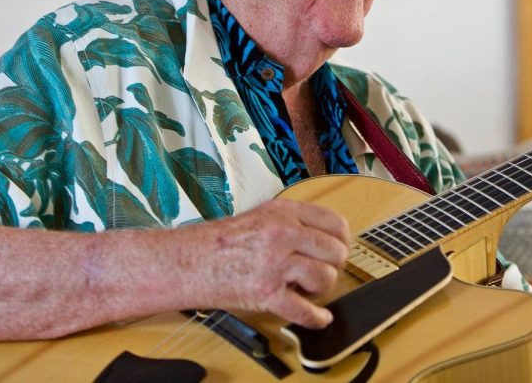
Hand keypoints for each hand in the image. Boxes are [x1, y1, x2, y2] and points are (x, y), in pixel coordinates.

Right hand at [183, 199, 349, 328]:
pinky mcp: (266, 292)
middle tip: (322, 272)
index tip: (339, 249)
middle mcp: (283, 234)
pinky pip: (304, 310)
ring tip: (308, 289)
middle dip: (334, 266)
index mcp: (283, 212)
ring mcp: (275, 263)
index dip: (342, 240)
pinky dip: (316, 318)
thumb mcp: (261, 215)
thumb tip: (325, 237)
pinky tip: (320, 317)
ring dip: (322, 288)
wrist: (189, 261)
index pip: (334, 223)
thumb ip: (292, 222)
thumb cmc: (221, 242)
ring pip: (325, 278)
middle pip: (334, 251)